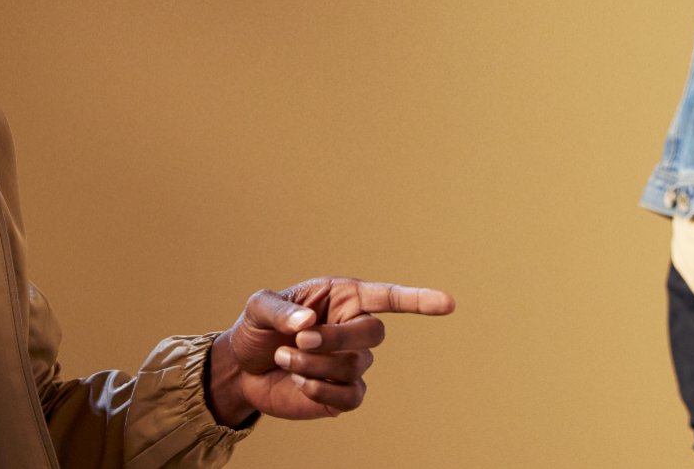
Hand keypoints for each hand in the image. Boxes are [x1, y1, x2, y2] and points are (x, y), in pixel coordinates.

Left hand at [206, 276, 454, 424]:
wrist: (244, 370)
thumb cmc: (257, 329)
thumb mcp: (258, 308)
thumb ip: (280, 309)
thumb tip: (309, 322)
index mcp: (342, 297)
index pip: (388, 298)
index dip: (419, 300)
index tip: (448, 304)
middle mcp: (354, 327)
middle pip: (373, 333)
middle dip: (337, 339)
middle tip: (300, 339)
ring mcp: (352, 362)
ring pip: (356, 366)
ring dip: (315, 364)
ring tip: (285, 358)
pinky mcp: (343, 393)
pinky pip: (351, 397)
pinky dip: (323, 391)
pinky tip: (301, 383)